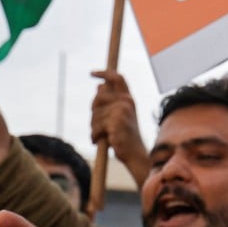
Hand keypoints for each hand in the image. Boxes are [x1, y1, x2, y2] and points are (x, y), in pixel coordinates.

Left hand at [91, 70, 148, 187]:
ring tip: (102, 135)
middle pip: (98, 97)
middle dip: (93, 111)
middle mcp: (126, 102)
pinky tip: (100, 140)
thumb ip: (110, 101)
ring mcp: (122, 111)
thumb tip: (99, 86)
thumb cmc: (124, 136)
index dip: (104, 73)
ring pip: (95, 115)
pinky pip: (96, 126)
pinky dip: (94, 135)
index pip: (117, 78)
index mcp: (128, 99)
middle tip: (97, 125)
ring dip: (94, 127)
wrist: (134, 153)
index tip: (92, 73)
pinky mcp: (116, 122)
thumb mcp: (118, 116)